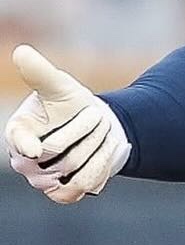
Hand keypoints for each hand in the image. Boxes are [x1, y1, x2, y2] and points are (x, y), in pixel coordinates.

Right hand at [4, 45, 130, 203]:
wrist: (95, 127)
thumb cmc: (70, 104)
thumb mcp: (59, 86)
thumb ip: (40, 73)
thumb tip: (21, 52)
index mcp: (18, 131)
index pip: (18, 140)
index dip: (26, 146)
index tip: (36, 150)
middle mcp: (24, 160)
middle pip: (58, 152)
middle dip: (87, 129)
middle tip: (96, 115)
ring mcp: (41, 180)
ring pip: (74, 170)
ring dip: (98, 147)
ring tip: (101, 132)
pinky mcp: (62, 193)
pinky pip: (81, 187)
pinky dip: (100, 168)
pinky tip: (105, 153)